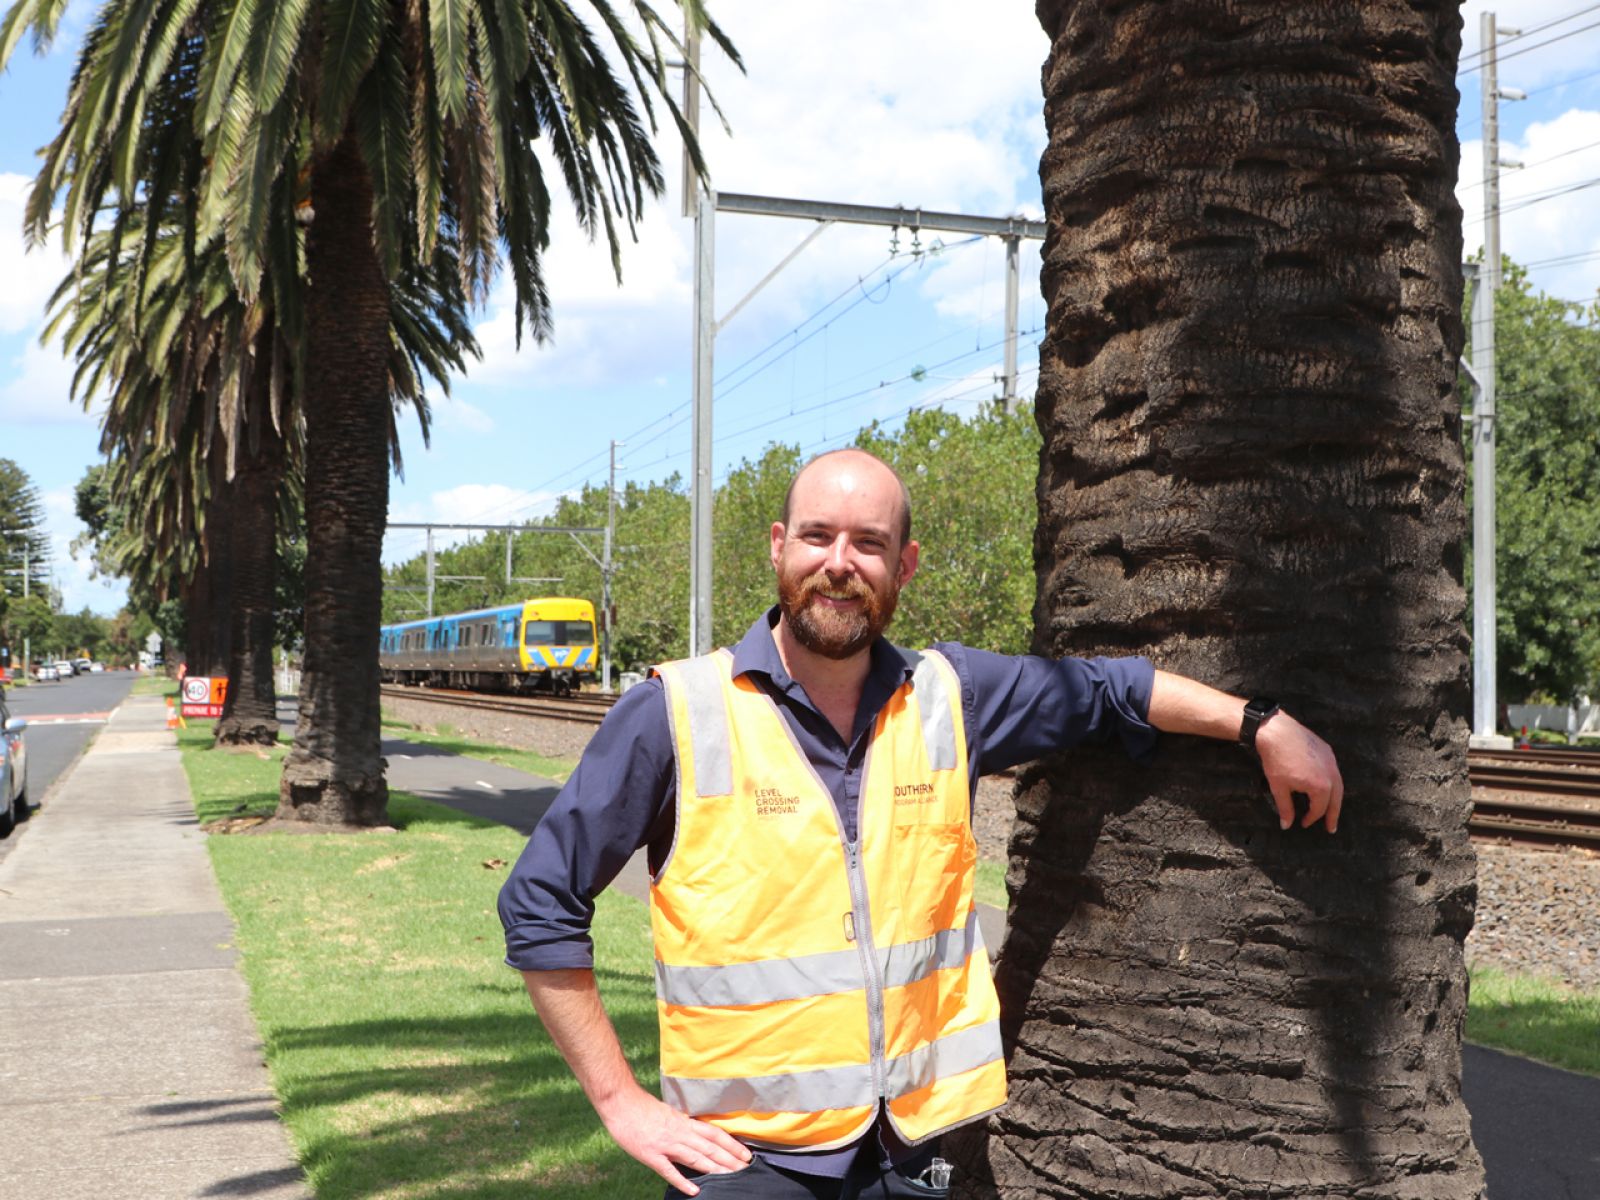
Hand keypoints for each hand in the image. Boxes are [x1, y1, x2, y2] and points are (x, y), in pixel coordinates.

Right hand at [596, 1084, 751, 1195]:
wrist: (621, 1102)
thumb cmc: (642, 1107)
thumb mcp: (668, 1113)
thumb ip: (683, 1125)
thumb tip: (697, 1134)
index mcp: (684, 1121)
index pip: (714, 1133)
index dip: (731, 1144)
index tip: (745, 1154)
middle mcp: (679, 1133)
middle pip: (710, 1147)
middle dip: (729, 1159)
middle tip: (746, 1170)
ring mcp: (666, 1145)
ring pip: (696, 1158)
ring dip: (714, 1169)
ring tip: (730, 1178)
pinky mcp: (651, 1155)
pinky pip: (669, 1170)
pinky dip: (682, 1181)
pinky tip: (695, 1191)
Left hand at [1255, 711, 1343, 832]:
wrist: (1276, 732)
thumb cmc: (1276, 760)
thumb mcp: (1279, 788)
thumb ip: (1286, 809)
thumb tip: (1286, 825)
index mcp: (1320, 786)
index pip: (1319, 809)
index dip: (1311, 818)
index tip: (1303, 824)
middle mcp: (1331, 774)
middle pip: (1336, 800)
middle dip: (1333, 815)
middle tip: (1331, 828)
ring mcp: (1331, 761)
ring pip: (1338, 785)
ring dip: (1335, 799)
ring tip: (1332, 810)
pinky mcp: (1328, 751)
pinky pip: (1334, 771)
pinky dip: (1333, 783)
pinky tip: (1327, 787)